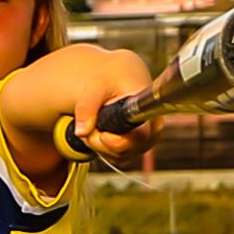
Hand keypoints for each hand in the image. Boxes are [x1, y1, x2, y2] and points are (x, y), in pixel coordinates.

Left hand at [14, 40, 151, 167]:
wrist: (122, 76)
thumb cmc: (113, 77)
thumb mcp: (97, 85)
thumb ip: (87, 106)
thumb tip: (81, 132)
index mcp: (148, 111)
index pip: (140, 137)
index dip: (119, 142)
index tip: (103, 135)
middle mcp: (152, 130)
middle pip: (125, 151)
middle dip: (100, 142)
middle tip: (89, 123)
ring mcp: (145, 141)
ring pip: (119, 157)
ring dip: (99, 145)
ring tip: (93, 123)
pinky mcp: (136, 147)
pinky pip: (116, 158)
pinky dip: (103, 148)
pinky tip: (98, 131)